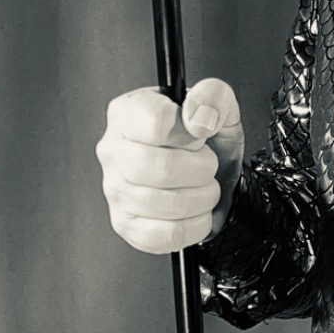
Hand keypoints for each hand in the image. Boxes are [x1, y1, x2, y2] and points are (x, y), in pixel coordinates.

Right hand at [97, 77, 243, 253]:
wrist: (214, 177)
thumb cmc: (208, 140)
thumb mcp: (220, 107)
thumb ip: (213, 97)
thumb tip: (199, 117)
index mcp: (128, 112)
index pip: (156, 123)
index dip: (189, 133)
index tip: (199, 135)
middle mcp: (113, 149)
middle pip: (160, 168)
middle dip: (201, 169)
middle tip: (206, 164)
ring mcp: (114, 190)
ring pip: (166, 204)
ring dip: (202, 198)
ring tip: (202, 186)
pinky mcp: (125, 224)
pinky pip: (165, 235)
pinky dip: (193, 226)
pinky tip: (194, 211)